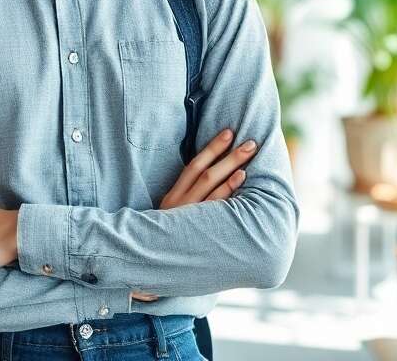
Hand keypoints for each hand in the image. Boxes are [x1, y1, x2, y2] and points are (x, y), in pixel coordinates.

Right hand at [132, 128, 257, 301]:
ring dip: (232, 169)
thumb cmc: (166, 237)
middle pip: (206, 173)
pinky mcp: (197, 229)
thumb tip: (209, 179)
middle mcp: (180, 203)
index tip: (228, 133)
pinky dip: (228, 191)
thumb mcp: (171, 214)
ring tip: (248, 156)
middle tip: (250, 142)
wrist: (147, 263)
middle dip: (228, 155)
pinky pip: (215, 207)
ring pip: (211, 186)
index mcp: (173, 196)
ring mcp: (188, 216)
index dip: (211, 148)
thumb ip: (187, 198)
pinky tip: (241, 179)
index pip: (193, 165)